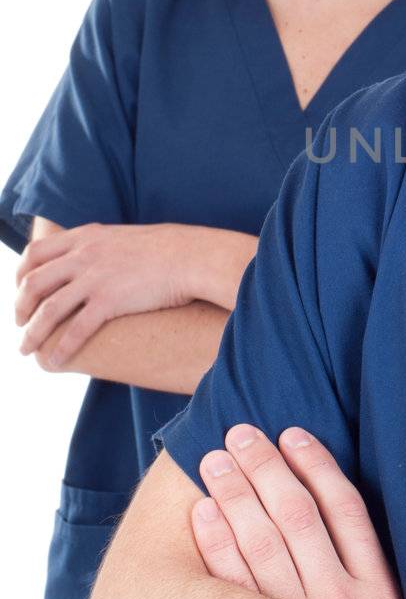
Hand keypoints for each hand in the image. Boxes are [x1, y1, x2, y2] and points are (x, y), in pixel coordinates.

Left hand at [15, 223, 197, 366]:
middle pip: (33, 283)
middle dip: (19, 308)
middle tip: (20, 324)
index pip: (35, 253)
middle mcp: (84, 255)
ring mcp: (96, 278)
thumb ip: (100, 247)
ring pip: (48, 310)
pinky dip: (61, 348)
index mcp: (85, 237)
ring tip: (26, 349)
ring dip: (32, 333)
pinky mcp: (111, 301)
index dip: (19, 274)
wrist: (194, 257)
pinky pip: (76, 330)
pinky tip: (55, 361)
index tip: (19, 292)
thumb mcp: (123, 237)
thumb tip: (92, 260)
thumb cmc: (168, 249)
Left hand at [190, 423, 405, 598]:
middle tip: (238, 435)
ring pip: (262, 545)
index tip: (291, 433)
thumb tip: (327, 500)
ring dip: (236, 496)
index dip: (316, 464)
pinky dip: (217, 546)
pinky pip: (234, 589)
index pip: (344, 507)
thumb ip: (365, 565)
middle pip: (297, 516)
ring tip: (215, 463)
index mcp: (377, 589)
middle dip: (265, 469)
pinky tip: (203, 516)